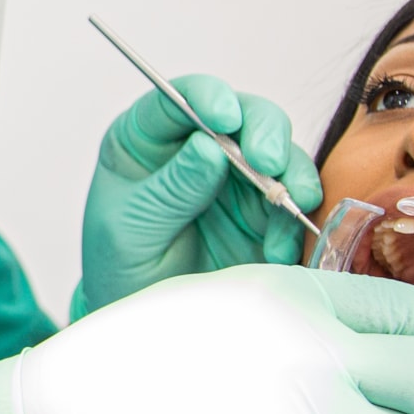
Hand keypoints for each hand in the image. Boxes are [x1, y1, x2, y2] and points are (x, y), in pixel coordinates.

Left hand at [74, 75, 326, 317]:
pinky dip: (295, 220)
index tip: (224, 118)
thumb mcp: (130, 227)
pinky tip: (278, 246)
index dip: (208, 98)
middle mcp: (198, 148)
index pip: (181, 98)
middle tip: (267, 162)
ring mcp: (235, 178)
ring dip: (290, 175)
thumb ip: (170, 188)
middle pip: (245, 115)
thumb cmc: (118, 265)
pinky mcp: (264, 213)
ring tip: (289, 204)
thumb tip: (209, 146)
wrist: (144, 315)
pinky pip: (293, 203)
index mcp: (148, 137)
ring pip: (279, 154)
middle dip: (263, 132)